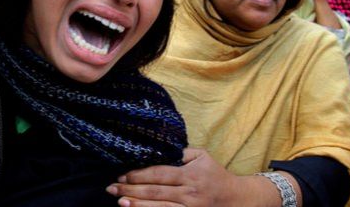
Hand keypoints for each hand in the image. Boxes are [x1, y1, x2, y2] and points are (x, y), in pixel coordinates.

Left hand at [106, 148, 238, 206]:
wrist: (238, 199)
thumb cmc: (215, 174)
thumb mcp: (202, 156)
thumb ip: (181, 152)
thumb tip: (157, 147)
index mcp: (190, 174)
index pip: (160, 173)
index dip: (139, 174)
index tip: (122, 174)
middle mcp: (190, 192)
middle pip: (156, 192)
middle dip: (131, 189)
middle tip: (111, 188)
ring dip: (138, 205)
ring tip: (120, 202)